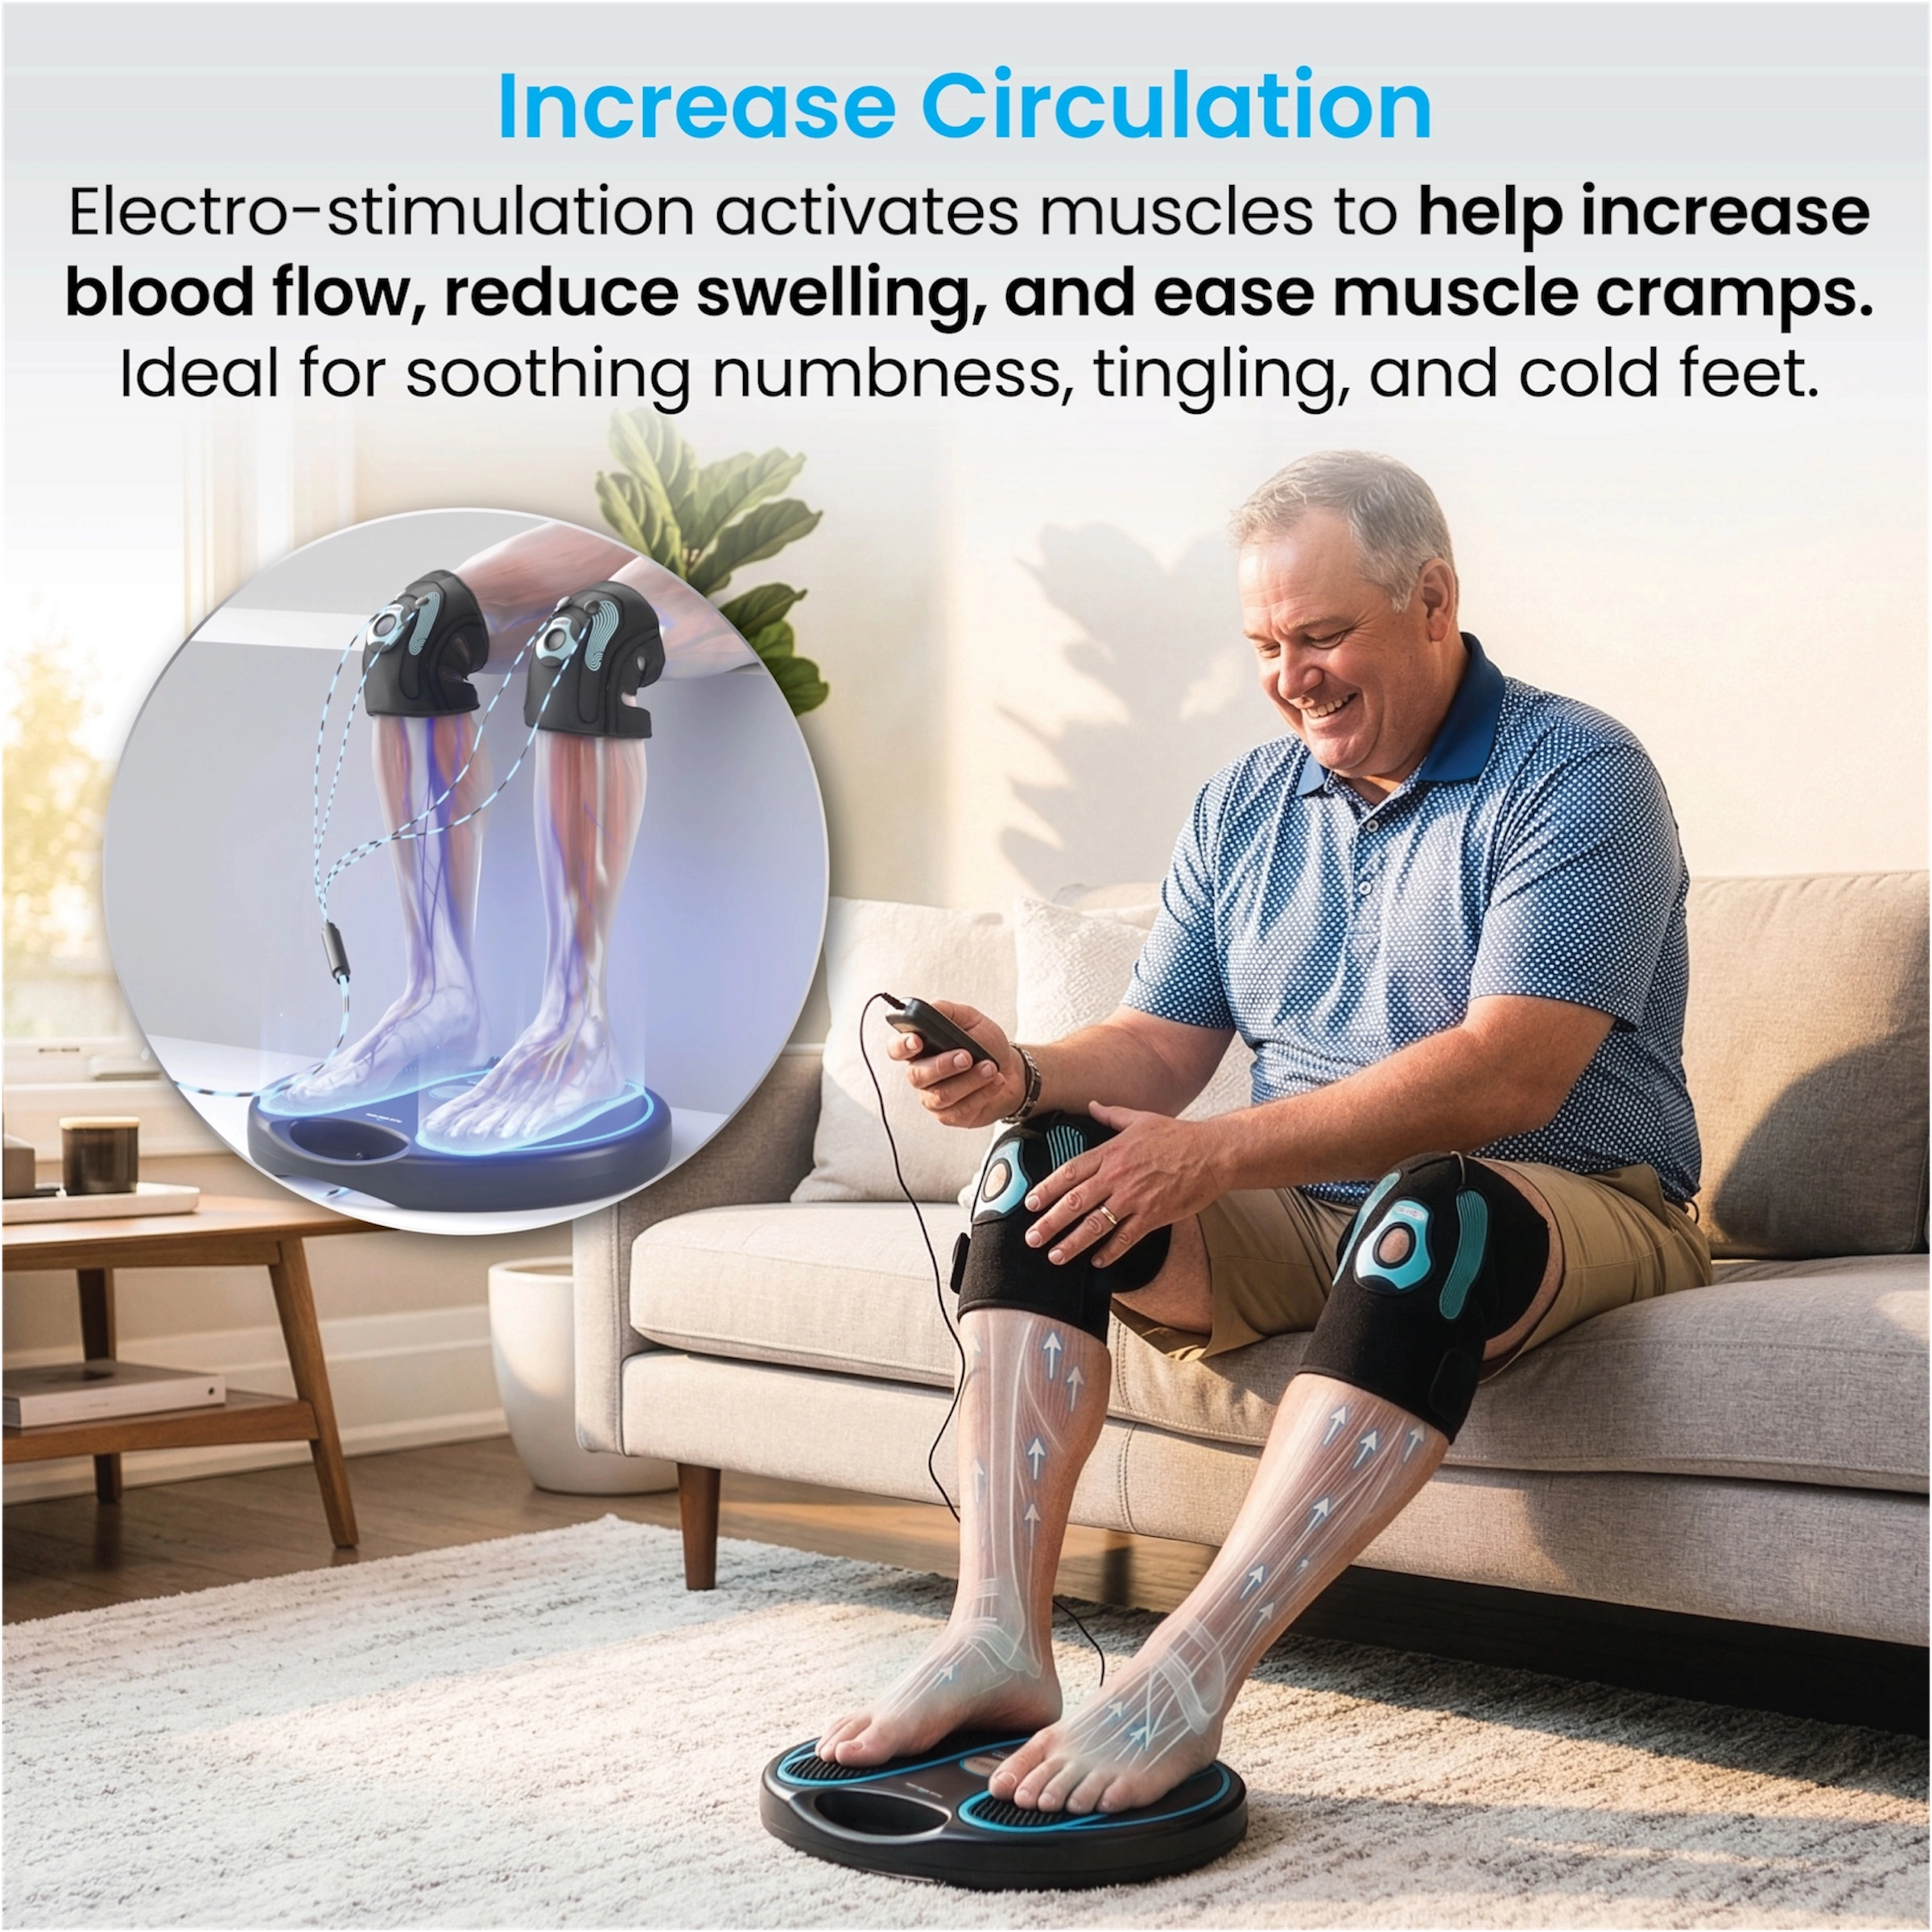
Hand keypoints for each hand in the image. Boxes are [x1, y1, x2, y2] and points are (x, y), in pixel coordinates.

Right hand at [887, 999, 1025, 1128]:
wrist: (1013, 1071)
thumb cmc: (987, 1045)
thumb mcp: (971, 1020)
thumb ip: (947, 1012)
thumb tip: (929, 1008)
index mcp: (921, 1050)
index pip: (896, 1049)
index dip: (901, 1046)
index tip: (917, 1041)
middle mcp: (922, 1075)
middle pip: (917, 1076)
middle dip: (943, 1066)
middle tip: (967, 1056)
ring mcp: (934, 1098)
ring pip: (942, 1095)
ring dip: (970, 1080)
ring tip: (991, 1067)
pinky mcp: (951, 1116)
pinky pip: (961, 1109)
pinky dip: (983, 1093)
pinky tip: (996, 1081)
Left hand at [1024, 1103, 1226, 1264]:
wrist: (1213, 1153)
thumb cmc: (1178, 1136)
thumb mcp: (1140, 1118)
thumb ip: (1112, 1115)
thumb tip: (1092, 1105)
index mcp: (1111, 1153)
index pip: (1070, 1173)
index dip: (1047, 1189)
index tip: (1030, 1204)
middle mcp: (1118, 1177)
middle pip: (1076, 1202)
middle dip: (1050, 1222)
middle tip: (1032, 1237)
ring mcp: (1135, 1198)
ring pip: (1096, 1224)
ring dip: (1073, 1242)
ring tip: (1055, 1255)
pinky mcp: (1153, 1216)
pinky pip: (1126, 1238)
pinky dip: (1110, 1251)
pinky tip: (1097, 1261)